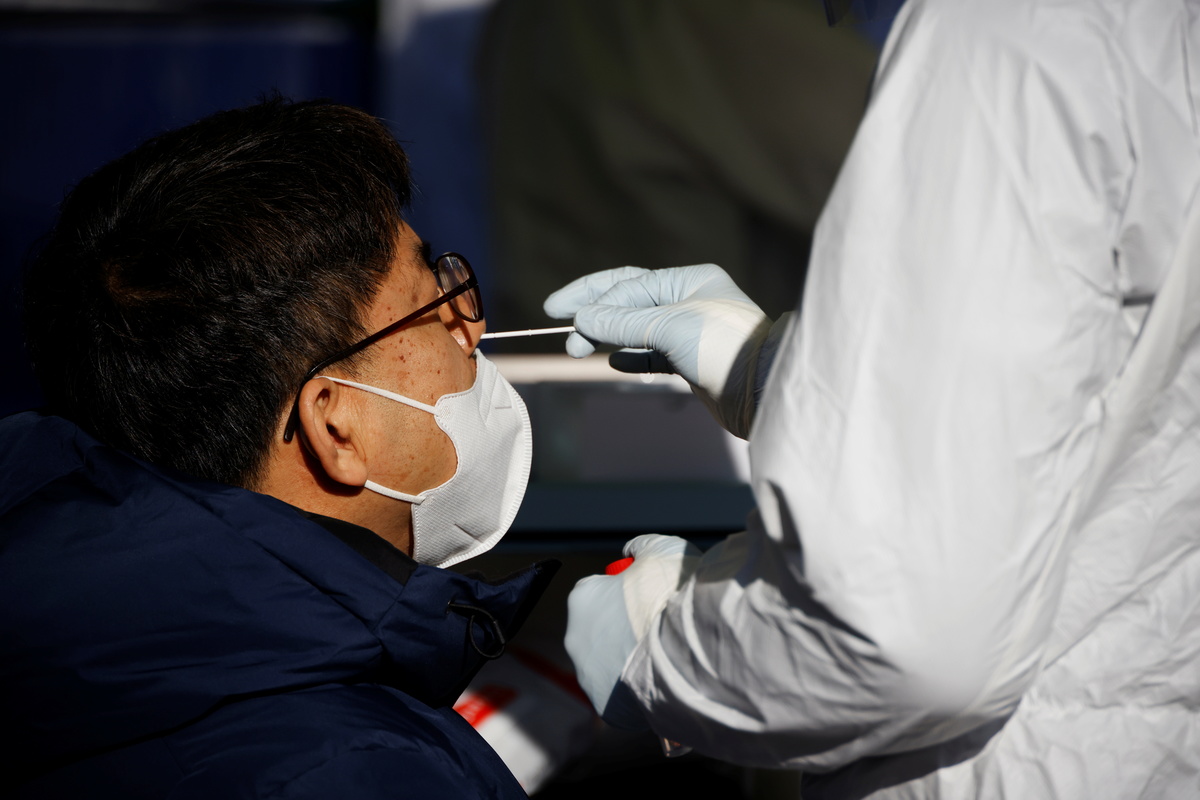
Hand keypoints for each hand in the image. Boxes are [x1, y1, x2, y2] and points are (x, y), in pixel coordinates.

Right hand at [543, 265, 772, 437]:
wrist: (761, 390)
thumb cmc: (721, 346)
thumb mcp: (668, 327)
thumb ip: (621, 322)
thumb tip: (581, 319)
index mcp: (688, 279)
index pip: (629, 283)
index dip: (592, 296)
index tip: (561, 313)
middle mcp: (688, 300)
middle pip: (628, 301)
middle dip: (593, 312)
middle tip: (557, 324)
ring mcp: (689, 332)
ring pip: (636, 329)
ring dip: (606, 336)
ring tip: (576, 348)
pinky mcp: (690, 362)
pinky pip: (651, 355)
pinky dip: (630, 357)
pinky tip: (613, 362)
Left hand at [564, 534, 701, 728]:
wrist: (688, 649)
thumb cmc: (673, 594)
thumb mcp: (663, 549)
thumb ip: (642, 546)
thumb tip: (632, 551)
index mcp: (582, 598)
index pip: (599, 591)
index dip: (626, 592)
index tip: (651, 596)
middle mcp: (575, 637)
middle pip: (602, 629)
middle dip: (625, 627)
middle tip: (660, 627)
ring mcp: (588, 676)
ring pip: (610, 664)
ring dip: (631, 658)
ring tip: (666, 655)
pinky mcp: (606, 707)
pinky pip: (623, 694)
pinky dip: (639, 688)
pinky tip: (663, 679)